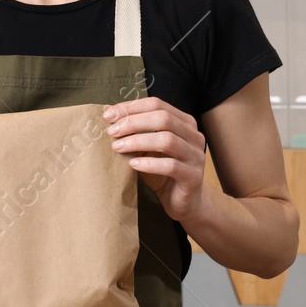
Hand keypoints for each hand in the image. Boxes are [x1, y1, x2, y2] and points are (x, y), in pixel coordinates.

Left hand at [102, 97, 207, 222]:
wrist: (184, 202)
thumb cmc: (163, 172)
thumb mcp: (148, 149)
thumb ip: (137, 134)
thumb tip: (110, 120)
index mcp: (184, 123)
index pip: (158, 105)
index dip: (132, 107)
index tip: (109, 115)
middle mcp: (194, 136)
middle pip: (163, 119)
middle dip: (133, 122)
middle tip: (112, 132)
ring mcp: (196, 156)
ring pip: (167, 140)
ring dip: (138, 141)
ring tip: (118, 147)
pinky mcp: (194, 177)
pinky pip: (171, 166)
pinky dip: (149, 163)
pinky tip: (133, 164)